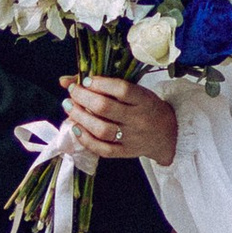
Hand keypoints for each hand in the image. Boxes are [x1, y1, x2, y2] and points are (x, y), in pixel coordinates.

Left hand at [63, 74, 177, 169]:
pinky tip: (76, 127)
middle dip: (83, 98)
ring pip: (101, 130)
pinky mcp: (125, 152)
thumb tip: (64, 80)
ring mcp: (131, 138)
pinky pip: (102, 149)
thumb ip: (104, 83)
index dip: (100, 83)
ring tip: (70, 107)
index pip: (121, 89)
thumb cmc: (147, 107)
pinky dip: (85, 138)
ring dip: (80, 117)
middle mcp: (138, 119)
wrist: (168, 134)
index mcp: (144, 100)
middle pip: (106, 108)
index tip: (87, 80)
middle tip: (72, 92)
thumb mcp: (135, 90)